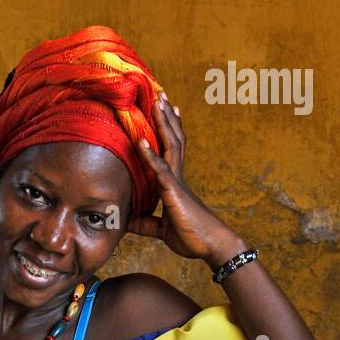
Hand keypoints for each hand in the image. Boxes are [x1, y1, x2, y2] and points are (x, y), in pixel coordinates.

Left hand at [128, 93, 247, 270]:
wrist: (212, 246)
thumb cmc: (191, 237)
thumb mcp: (161, 230)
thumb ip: (144, 223)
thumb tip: (127, 222)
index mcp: (174, 183)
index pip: (171, 150)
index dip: (168, 130)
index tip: (164, 111)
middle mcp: (177, 177)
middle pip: (172, 139)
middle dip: (165, 116)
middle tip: (159, 94)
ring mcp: (177, 182)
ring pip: (170, 145)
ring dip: (162, 122)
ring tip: (157, 100)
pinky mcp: (174, 193)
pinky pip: (161, 170)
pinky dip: (150, 155)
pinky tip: (141, 141)